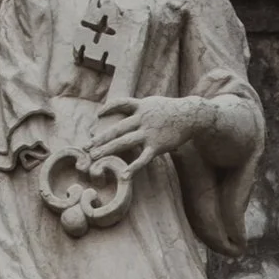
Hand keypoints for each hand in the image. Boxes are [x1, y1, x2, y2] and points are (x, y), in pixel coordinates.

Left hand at [79, 93, 199, 176]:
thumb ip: (140, 107)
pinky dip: (133, 167)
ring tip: (94, 158)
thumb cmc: (173, 110)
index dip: (108, 108)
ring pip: (124, 142)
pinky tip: (124, 175)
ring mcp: (148, 133)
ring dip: (107, 150)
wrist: (192, 115)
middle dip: (100, 138)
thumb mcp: (154, 102)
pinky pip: (143, 158)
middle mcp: (141, 119)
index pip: (120, 104)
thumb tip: (130, 108)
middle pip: (116, 129)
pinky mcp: (157, 146)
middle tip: (86, 147)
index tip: (98, 115)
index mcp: (140, 107)